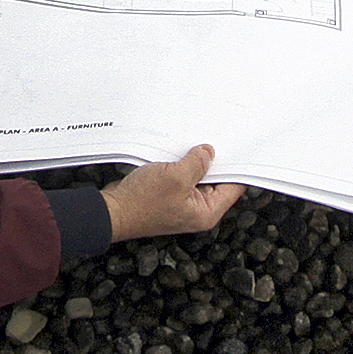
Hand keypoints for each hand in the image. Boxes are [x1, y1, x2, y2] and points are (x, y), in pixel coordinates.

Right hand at [102, 145, 244, 241]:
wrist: (113, 211)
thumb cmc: (141, 203)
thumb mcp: (176, 176)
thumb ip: (197, 163)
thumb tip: (208, 152)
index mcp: (207, 212)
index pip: (233, 187)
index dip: (237, 166)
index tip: (240, 147)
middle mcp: (198, 211)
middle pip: (216, 181)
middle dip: (214, 162)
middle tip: (214, 140)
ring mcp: (183, 204)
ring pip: (198, 178)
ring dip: (195, 162)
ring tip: (192, 146)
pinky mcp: (170, 197)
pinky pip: (182, 178)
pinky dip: (181, 166)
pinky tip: (177, 154)